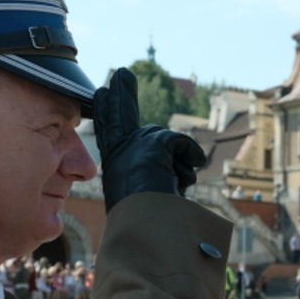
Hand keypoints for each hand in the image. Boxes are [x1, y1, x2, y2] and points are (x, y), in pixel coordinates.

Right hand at [94, 67, 204, 210]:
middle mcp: (119, 155)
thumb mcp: (154, 194)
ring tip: (177, 178)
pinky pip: (181, 142)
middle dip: (122, 94)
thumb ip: (160, 174)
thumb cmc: (154, 220)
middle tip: (123, 72)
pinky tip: (194, 166)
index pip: (110, 133)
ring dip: (179, 159)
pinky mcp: (152, 145)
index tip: (104, 92)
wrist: (150, 226)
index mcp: (116, 167)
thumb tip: (187, 163)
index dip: (107, 112)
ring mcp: (133, 148)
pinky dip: (191, 154)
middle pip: (121, 118)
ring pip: (165, 140)